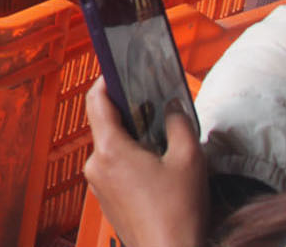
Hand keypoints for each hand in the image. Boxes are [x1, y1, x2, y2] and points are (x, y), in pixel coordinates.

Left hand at [83, 78, 207, 246]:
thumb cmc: (178, 213)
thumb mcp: (189, 160)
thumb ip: (180, 123)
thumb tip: (173, 107)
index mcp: (110, 149)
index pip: (96, 101)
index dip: (107, 81)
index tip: (118, 71)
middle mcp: (96, 165)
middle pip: (105, 125)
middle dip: (128, 114)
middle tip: (153, 108)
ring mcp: (98, 184)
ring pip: (110, 148)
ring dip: (131, 140)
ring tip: (160, 143)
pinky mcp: (106, 199)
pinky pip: (113, 168)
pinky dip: (129, 161)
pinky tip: (154, 169)